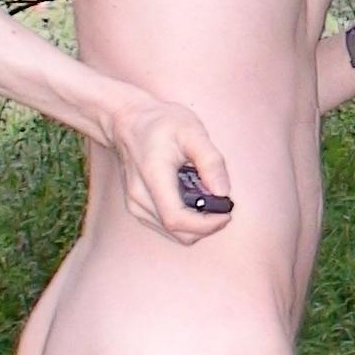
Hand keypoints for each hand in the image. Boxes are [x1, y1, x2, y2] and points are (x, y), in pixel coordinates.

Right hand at [104, 93, 232, 243]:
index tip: (226, 214)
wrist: (127, 122)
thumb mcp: (192, 131)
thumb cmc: (159, 123)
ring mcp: (136, 205)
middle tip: (222, 203)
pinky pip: (166, 226)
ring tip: (206, 195)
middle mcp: (139, 197)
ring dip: (197, 224)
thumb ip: (210, 161)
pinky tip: (192, 197)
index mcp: (152, 177)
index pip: (176, 219)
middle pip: (178, 232)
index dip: (205, 225)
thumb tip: (223, 192)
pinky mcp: (138, 208)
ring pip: (174, 233)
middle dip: (206, 225)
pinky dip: (186, 219)